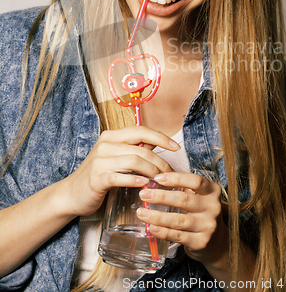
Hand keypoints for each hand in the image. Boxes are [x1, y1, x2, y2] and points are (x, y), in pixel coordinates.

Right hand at [60, 127, 179, 217]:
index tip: (176, 147)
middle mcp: (105, 144)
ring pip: (134, 161)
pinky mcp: (96, 178)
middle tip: (169, 174)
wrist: (71, 194)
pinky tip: (144, 185)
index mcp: (112, 136)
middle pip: (141, 148)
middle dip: (160, 162)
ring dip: (151, 171)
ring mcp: (100, 160)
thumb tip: (155, 142)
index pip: (141, 130)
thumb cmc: (98, 175)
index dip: (161, 137)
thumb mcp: (116, 157)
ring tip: (160, 181)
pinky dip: (135, 181)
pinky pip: (120, 177)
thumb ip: (134, 148)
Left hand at [136, 172, 227, 266]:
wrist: (216, 241)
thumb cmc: (200, 211)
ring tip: (141, 213)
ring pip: (178, 220)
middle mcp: (213, 207)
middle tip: (143, 194)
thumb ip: (182, 186)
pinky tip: (151, 227)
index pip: (195, 181)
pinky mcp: (201, 242)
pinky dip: (162, 232)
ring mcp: (208, 226)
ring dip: (157, 216)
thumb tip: (154, 179)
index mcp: (212, 191)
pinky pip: (178, 236)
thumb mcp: (197, 195)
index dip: (175, 178)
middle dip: (161, 197)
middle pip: (184, 200)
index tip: (157, 178)